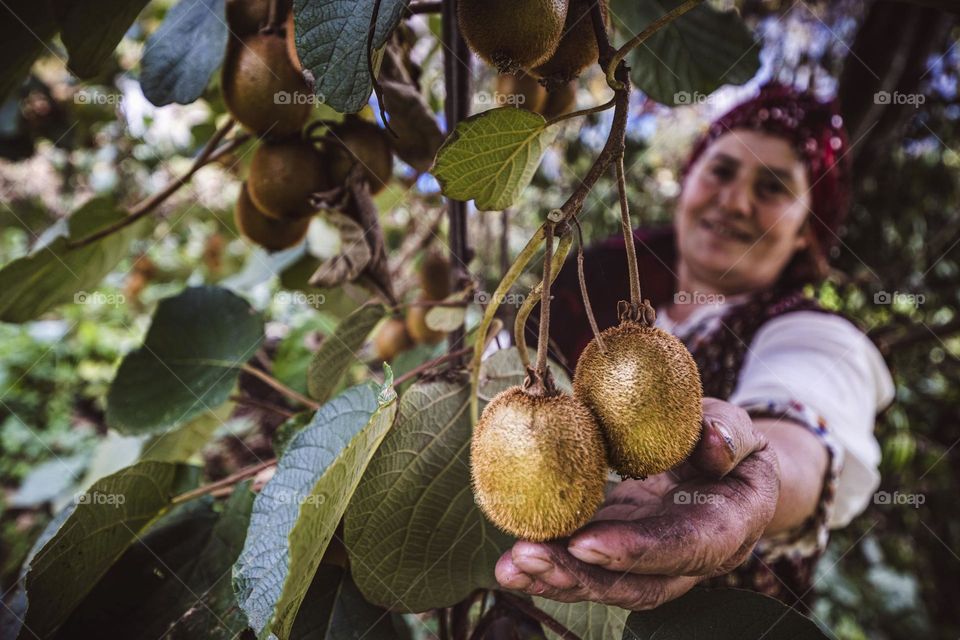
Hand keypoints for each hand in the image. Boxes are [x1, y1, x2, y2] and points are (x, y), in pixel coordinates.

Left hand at [495, 398, 780, 609]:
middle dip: (579, 575)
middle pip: (637, 583)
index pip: (683, 547)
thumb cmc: (728, 439)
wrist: (722, 464)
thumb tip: (712, 440)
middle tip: (526, 556)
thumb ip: (729, 434)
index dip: (636, 550)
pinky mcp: (621, 550)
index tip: (585, 543)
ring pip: (606, 583)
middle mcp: (689, 559)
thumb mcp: (737, 427)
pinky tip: (512, 559)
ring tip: (510, 566)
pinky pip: (588, 565)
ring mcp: (652, 561)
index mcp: (727, 527)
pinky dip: (551, 563)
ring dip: (555, 577)